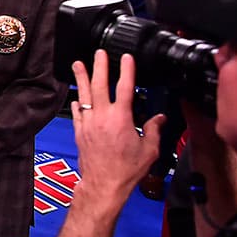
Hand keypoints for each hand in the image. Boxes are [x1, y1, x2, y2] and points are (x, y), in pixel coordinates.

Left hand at [71, 52, 163, 200]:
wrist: (104, 184)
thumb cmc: (126, 169)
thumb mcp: (149, 150)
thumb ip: (153, 130)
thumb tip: (160, 118)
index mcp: (121, 118)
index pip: (124, 87)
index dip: (126, 70)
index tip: (126, 57)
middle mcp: (102, 117)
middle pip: (99, 85)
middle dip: (99, 66)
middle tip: (99, 53)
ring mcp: (88, 123)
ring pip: (84, 95)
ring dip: (81, 78)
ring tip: (78, 64)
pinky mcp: (79, 131)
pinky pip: (77, 112)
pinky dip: (78, 103)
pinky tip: (78, 97)